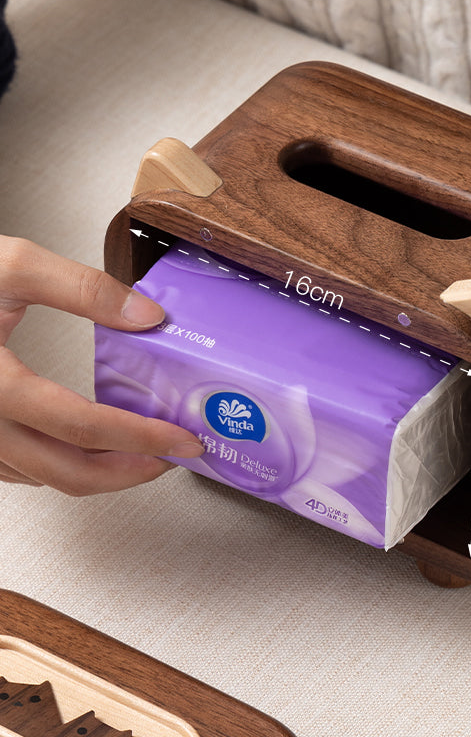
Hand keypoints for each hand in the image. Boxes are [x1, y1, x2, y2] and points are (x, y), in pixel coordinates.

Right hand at [0, 237, 202, 492]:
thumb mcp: (12, 265)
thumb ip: (86, 289)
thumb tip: (149, 315)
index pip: (82, 426)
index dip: (141, 436)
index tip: (181, 436)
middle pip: (66, 473)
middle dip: (130, 472)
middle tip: (173, 456)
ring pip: (42, 478)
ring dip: (99, 472)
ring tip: (142, 449)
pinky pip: (17, 469)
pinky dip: (61, 464)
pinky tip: (88, 444)